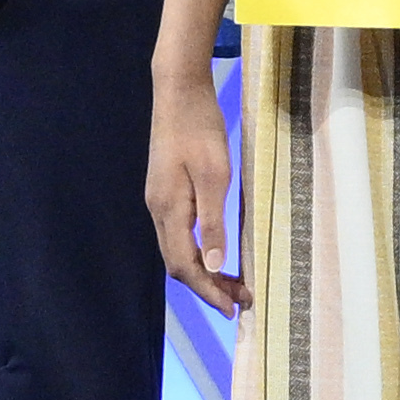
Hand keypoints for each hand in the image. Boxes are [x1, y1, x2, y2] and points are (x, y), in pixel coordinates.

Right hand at [147, 60, 244, 314]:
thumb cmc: (200, 128)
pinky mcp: (165, 191)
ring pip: (178, 250)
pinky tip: (217, 252)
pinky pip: (179, 234)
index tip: (235, 308)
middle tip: (242, 300)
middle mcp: (158, 210)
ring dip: (205, 271)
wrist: (178, 90)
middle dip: (209, 287)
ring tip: (235, 282)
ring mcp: (159, 201)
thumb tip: (214, 265)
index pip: (185, 266)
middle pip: (178, 264)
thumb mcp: (215, 176)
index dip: (209, 291)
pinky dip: (198, 251)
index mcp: (169, 210)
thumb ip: (212, 221)